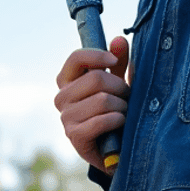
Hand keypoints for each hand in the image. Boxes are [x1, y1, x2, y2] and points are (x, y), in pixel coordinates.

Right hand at [54, 36, 129, 170]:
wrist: (114, 150)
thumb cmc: (114, 111)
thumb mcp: (117, 84)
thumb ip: (118, 62)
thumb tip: (119, 40)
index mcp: (67, 81)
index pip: (76, 58)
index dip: (98, 56)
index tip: (114, 61)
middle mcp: (61, 97)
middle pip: (96, 79)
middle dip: (120, 87)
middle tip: (128, 97)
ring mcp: (66, 117)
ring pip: (102, 100)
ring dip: (122, 106)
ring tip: (124, 113)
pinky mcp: (74, 136)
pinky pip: (102, 120)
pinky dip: (117, 120)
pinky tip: (119, 124)